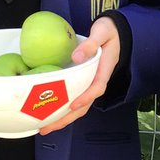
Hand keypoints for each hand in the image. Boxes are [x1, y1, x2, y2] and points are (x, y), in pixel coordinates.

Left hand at [38, 17, 120, 133]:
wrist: (115, 32)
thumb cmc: (108, 32)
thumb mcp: (103, 32)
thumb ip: (91, 43)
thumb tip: (76, 57)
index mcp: (104, 69)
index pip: (97, 88)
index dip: (85, 98)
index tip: (72, 105)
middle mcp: (97, 80)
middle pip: (85, 105)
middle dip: (67, 118)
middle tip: (48, 127)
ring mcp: (90, 83)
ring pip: (78, 106)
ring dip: (62, 118)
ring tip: (44, 127)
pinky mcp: (83, 82)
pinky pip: (73, 98)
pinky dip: (62, 108)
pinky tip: (48, 113)